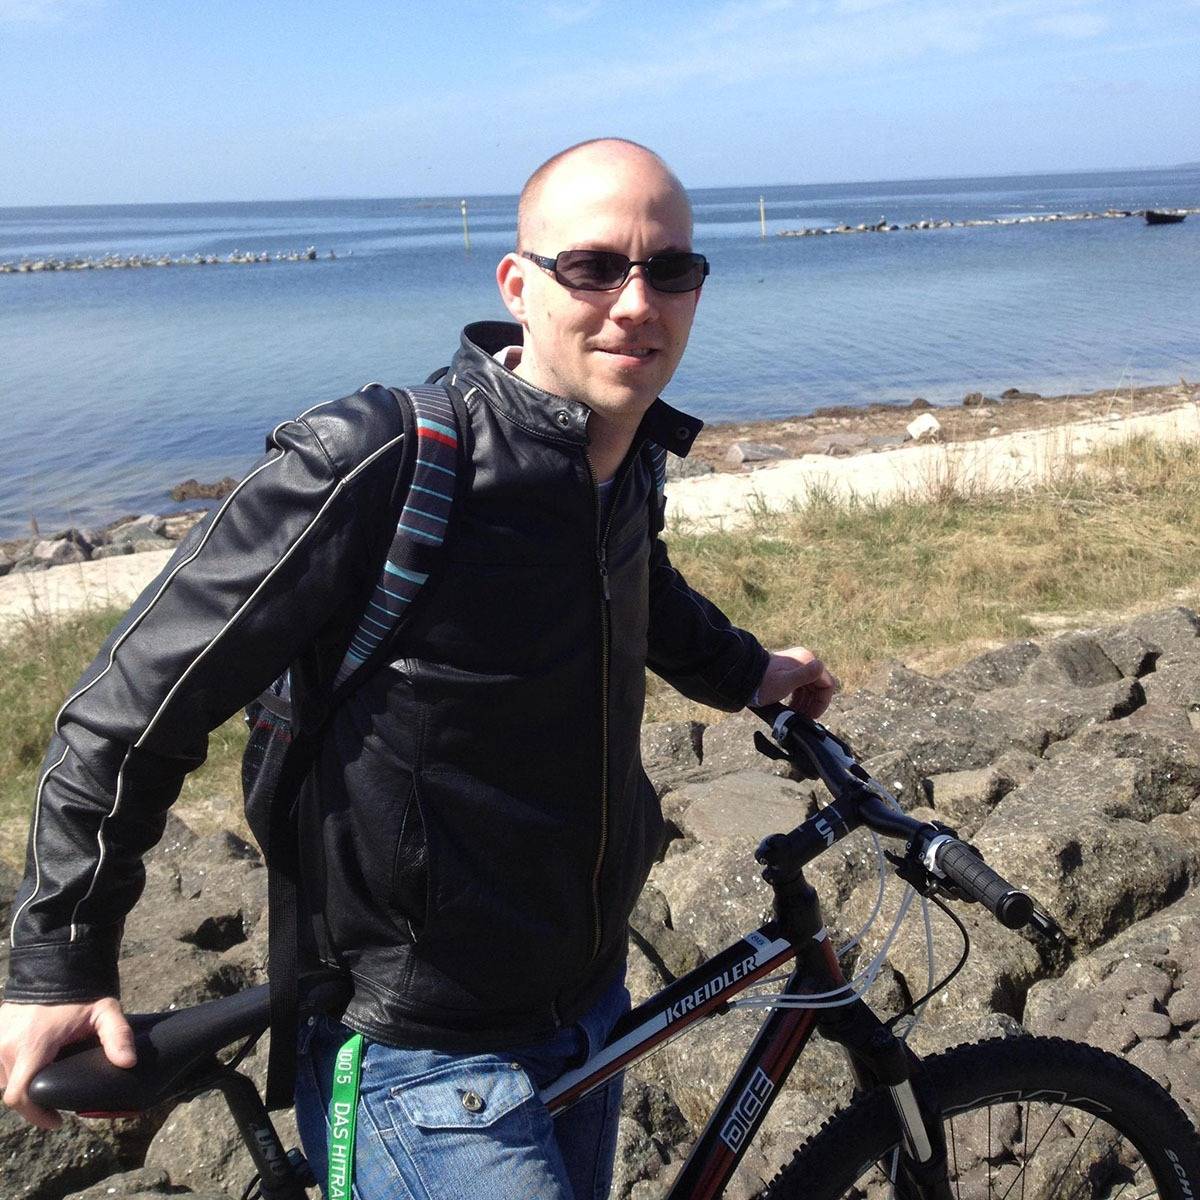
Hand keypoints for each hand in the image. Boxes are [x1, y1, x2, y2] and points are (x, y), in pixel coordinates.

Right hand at [0, 998, 134, 1128]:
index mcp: (32, 1045)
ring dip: (21, 1085)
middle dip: (33, 1102)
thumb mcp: (105, 1012)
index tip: (57, 1121)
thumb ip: (117, 1036)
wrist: (56, 964)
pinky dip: (12, 1070)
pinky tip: (34, 1067)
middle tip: (56, 1103)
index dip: (36, 1116)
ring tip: (47, 1083)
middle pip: (12, 1090)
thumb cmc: (82, 992)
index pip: (19, 1096)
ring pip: (2, 1079)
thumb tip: (128, 1062)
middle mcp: (6, 1045)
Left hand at [755, 646, 838, 719]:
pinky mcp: (789, 671)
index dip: (822, 702)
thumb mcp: (785, 683)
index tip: (813, 715)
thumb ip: (804, 676)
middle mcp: (804, 660)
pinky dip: (799, 699)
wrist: (742, 677)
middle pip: (819, 687)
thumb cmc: (762, 682)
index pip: (827, 684)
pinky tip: (791, 708)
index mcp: (806, 660)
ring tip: (796, 714)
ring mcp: (797, 666)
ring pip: (810, 688)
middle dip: (812, 704)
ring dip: (806, 703)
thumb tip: (820, 666)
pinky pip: (801, 687)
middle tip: (803, 717)